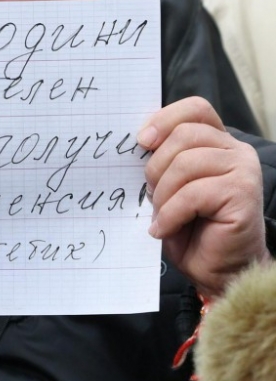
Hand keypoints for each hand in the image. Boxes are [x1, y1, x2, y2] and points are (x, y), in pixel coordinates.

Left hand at [139, 97, 270, 297]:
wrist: (219, 271)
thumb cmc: (191, 227)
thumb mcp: (171, 184)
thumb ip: (163, 158)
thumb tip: (137, 140)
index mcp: (218, 142)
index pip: (195, 109)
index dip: (165, 119)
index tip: (141, 140)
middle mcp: (236, 151)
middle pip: (184, 135)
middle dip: (156, 167)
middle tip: (150, 194)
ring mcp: (244, 171)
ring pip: (185, 164)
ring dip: (163, 194)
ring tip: (161, 215)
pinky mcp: (243, 194)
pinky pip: (193, 194)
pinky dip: (171, 213)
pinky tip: (165, 228)